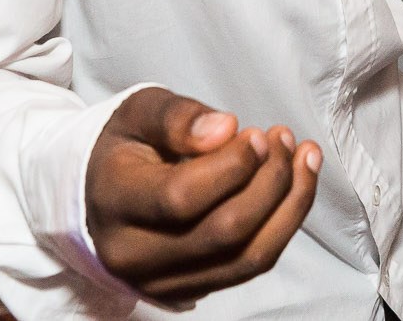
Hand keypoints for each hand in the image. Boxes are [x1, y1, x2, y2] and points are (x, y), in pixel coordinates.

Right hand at [86, 87, 320, 306]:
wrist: (97, 195)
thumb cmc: (124, 147)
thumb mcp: (139, 112)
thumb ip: (178, 117)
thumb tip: (226, 130)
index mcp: (113, 201)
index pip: (180, 197)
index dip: (231, 167)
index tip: (259, 135)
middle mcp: (133, 254)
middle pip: (222, 233)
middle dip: (270, 183)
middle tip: (285, 140)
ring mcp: (161, 281)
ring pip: (245, 258)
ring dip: (289, 207)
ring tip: (305, 159)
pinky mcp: (190, 290)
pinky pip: (248, 267)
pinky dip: (282, 226)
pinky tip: (295, 187)